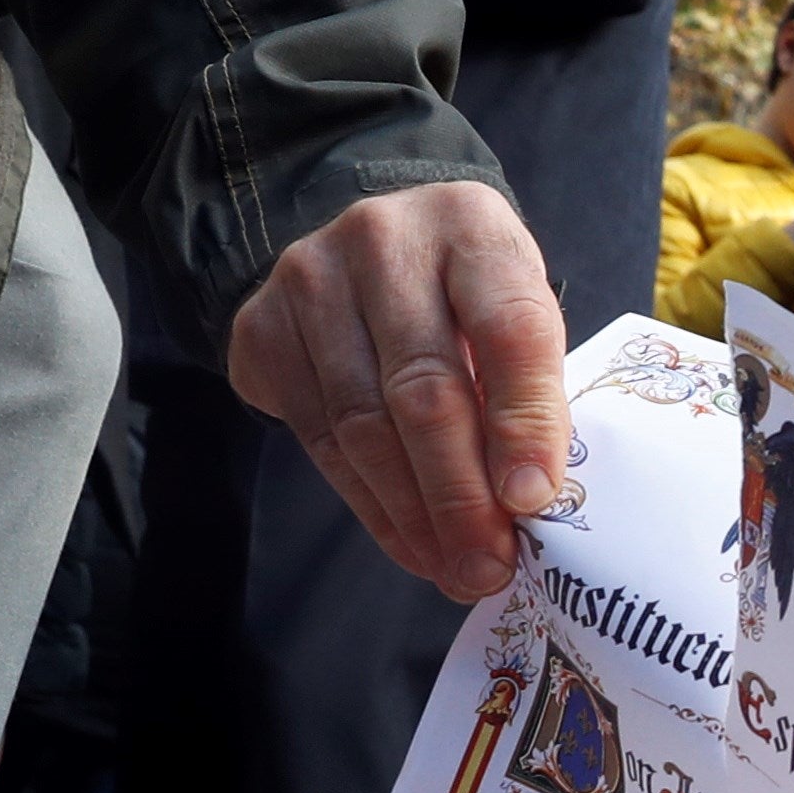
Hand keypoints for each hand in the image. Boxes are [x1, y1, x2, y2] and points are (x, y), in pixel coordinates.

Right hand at [226, 181, 571, 602]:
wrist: (368, 248)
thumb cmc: (465, 292)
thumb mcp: (513, 308)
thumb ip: (526, 385)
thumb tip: (527, 504)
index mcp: (470, 224)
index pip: (507, 326)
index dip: (523, 419)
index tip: (534, 499)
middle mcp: (382, 240)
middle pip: (423, 387)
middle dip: (461, 494)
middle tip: (489, 566)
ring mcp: (308, 279)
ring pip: (362, 425)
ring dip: (413, 515)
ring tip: (455, 568)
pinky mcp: (259, 327)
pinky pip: (318, 438)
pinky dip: (370, 504)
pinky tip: (409, 540)